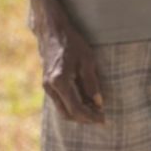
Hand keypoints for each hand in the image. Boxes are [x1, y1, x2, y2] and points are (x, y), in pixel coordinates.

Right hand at [36, 5, 103, 123]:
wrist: (52, 31)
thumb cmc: (72, 43)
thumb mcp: (87, 60)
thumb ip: (92, 83)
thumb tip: (99, 103)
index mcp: (60, 82)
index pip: (76, 108)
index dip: (91, 116)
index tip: (104, 120)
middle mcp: (50, 87)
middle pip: (67, 114)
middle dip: (84, 119)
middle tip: (101, 117)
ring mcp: (46, 87)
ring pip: (62, 109)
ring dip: (78, 113)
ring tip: (96, 110)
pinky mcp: (47, 84)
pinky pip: (60, 101)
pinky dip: (72, 105)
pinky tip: (86, 101)